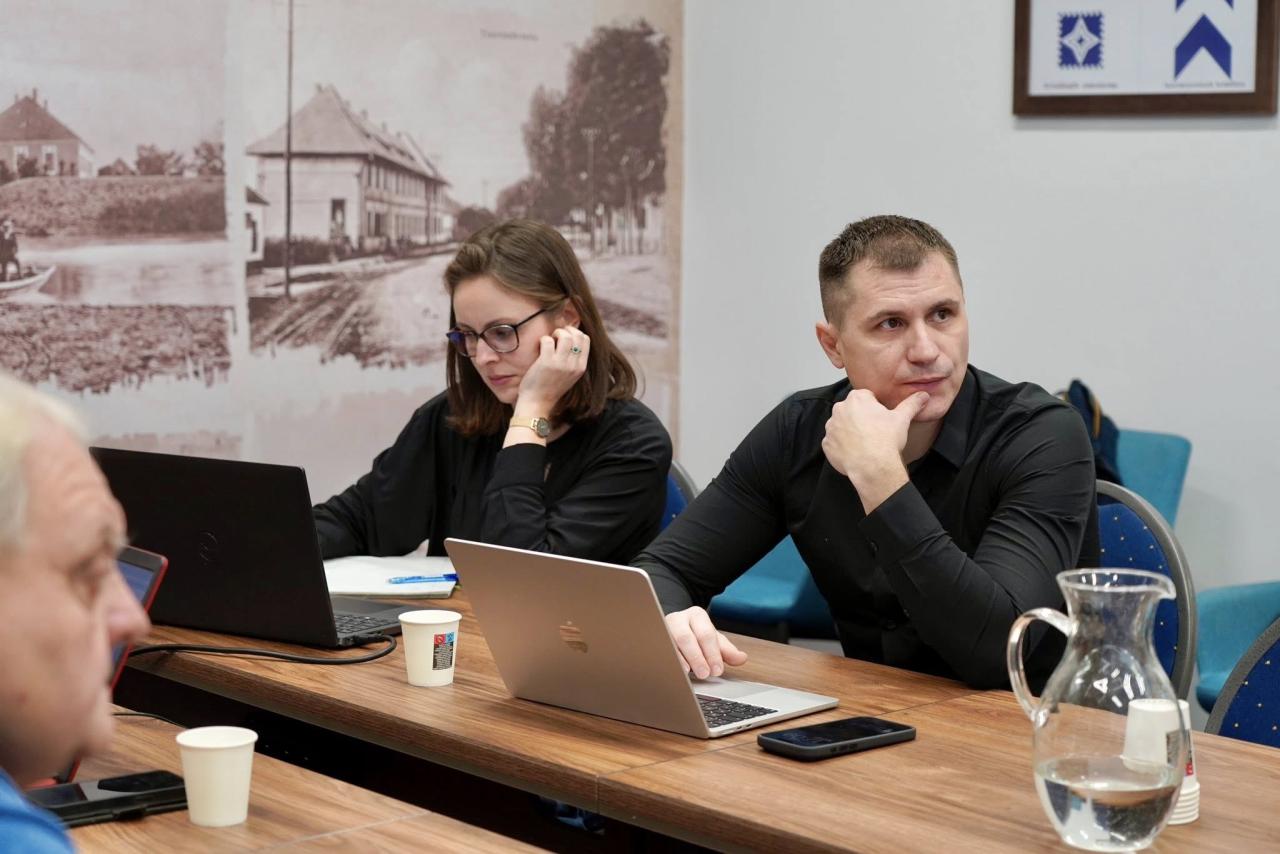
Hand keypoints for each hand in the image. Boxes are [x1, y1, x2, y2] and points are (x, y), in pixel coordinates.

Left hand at [512, 327, 589, 416]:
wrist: (537, 404)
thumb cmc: (549, 388)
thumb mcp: (569, 376)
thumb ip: (572, 361)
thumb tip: (570, 339)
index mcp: (581, 367)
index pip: (586, 339)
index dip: (575, 333)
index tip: (564, 337)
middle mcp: (573, 365)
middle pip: (577, 335)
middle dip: (566, 330)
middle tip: (556, 336)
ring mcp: (561, 364)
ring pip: (565, 336)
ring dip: (556, 333)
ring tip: (549, 340)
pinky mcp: (547, 363)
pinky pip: (548, 340)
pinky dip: (543, 339)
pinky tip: (540, 347)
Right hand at [664, 606, 747, 678]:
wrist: (674, 626)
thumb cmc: (695, 635)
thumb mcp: (713, 640)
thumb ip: (727, 650)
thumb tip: (741, 658)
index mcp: (697, 616)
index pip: (705, 634)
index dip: (712, 653)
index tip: (717, 670)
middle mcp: (679, 619)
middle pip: (686, 637)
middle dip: (697, 657)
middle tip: (705, 674)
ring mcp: (663, 628)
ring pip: (670, 642)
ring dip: (680, 659)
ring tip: (688, 673)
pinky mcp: (654, 638)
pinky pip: (659, 649)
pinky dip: (667, 660)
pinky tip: (673, 669)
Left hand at [822, 390, 927, 512]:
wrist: (873, 467)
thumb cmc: (886, 441)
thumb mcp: (902, 419)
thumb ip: (911, 404)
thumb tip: (922, 395)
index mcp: (857, 398)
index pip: (866, 397)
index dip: (875, 408)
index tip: (881, 419)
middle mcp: (839, 410)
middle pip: (852, 410)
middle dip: (861, 418)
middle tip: (875, 432)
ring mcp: (831, 427)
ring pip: (842, 426)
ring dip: (851, 432)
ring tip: (866, 443)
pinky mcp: (826, 444)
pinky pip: (834, 442)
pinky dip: (843, 447)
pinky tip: (856, 453)